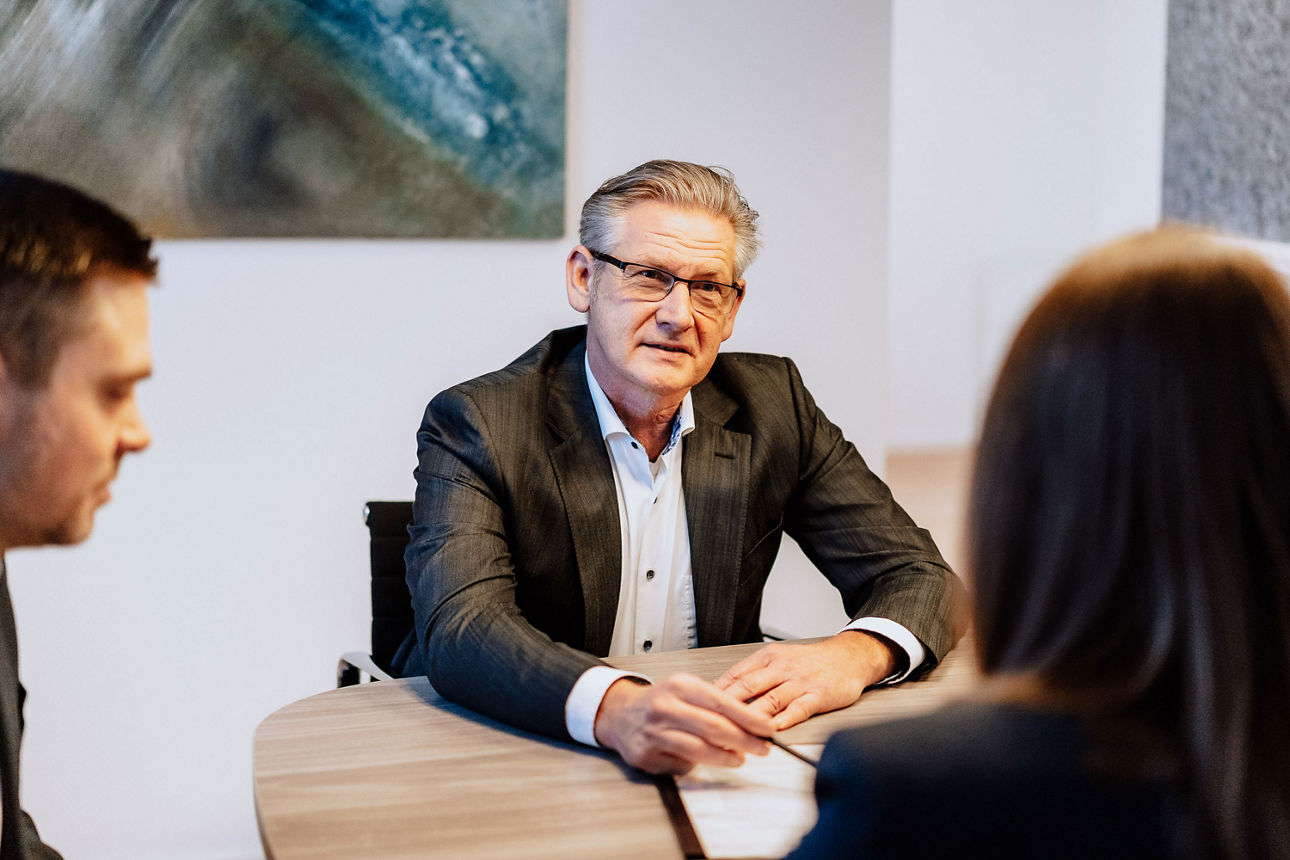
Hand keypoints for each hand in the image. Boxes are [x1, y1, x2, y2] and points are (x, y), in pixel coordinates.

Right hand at [593, 674, 774, 774]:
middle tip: (762, 747)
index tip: (767, 728)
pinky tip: (703, 760)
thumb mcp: (685, 689)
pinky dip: (697, 765)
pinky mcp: (646, 756)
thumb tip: (751, 722)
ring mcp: (653, 733)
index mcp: (678, 686)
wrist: (619, 713)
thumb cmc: (659, 701)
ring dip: (726, 758)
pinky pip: (682, 765)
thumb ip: (715, 703)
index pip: (721, 702)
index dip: (748, 718)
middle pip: (713, 728)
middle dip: (744, 741)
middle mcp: (664, 708)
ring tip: (738, 758)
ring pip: (699, 751)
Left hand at [713, 631, 897, 730]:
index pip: (735, 675)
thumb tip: (720, 694)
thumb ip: (753, 676)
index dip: (716, 694)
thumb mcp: (778, 659)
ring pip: (769, 700)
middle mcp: (781, 667)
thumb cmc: (810, 662)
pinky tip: (772, 731)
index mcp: (767, 657)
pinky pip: (798, 708)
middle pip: (747, 688)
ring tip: (735, 734)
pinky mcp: (819, 694)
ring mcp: (800, 681)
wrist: (849, 657)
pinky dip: (784, 720)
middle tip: (710, 724)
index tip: (699, 709)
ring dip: (751, 718)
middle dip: (726, 708)